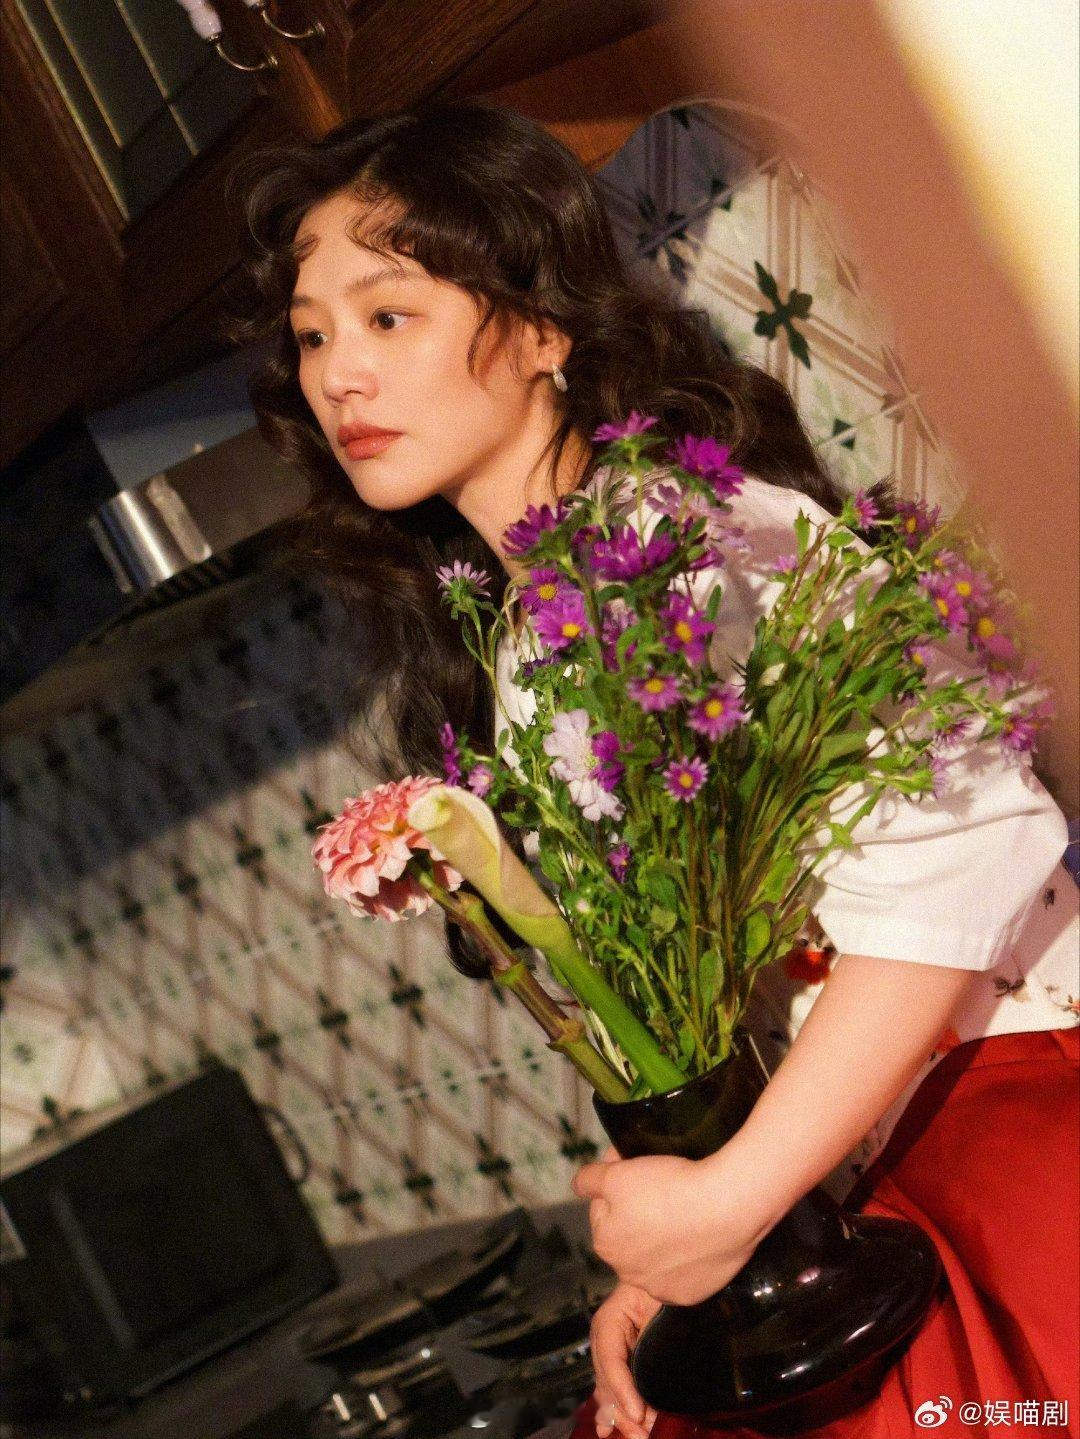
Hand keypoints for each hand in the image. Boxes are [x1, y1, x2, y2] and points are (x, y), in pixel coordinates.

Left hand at [572, 1142, 770, 1304]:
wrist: (728, 1207)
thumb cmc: (670, 1188)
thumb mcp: (618, 1173)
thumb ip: (589, 1179)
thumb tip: (580, 1184)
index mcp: (606, 1243)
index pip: (603, 1208)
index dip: (619, 1185)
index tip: (639, 1171)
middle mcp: (628, 1273)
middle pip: (629, 1233)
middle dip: (639, 1213)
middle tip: (663, 1189)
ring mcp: (661, 1287)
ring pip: (656, 1254)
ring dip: (663, 1235)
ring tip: (683, 1210)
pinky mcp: (691, 1294)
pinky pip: (684, 1271)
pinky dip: (688, 1254)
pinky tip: (698, 1234)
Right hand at [590, 1282, 660, 1438]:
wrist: (672, 1271)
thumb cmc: (666, 1285)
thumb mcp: (659, 1303)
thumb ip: (655, 1336)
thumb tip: (654, 1379)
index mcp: (611, 1319)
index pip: (610, 1359)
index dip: (622, 1389)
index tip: (639, 1413)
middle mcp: (605, 1336)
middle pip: (606, 1380)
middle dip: (623, 1412)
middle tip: (642, 1434)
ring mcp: (610, 1349)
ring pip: (607, 1388)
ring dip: (621, 1415)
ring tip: (636, 1435)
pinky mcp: (622, 1358)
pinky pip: (612, 1387)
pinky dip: (612, 1409)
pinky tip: (605, 1429)